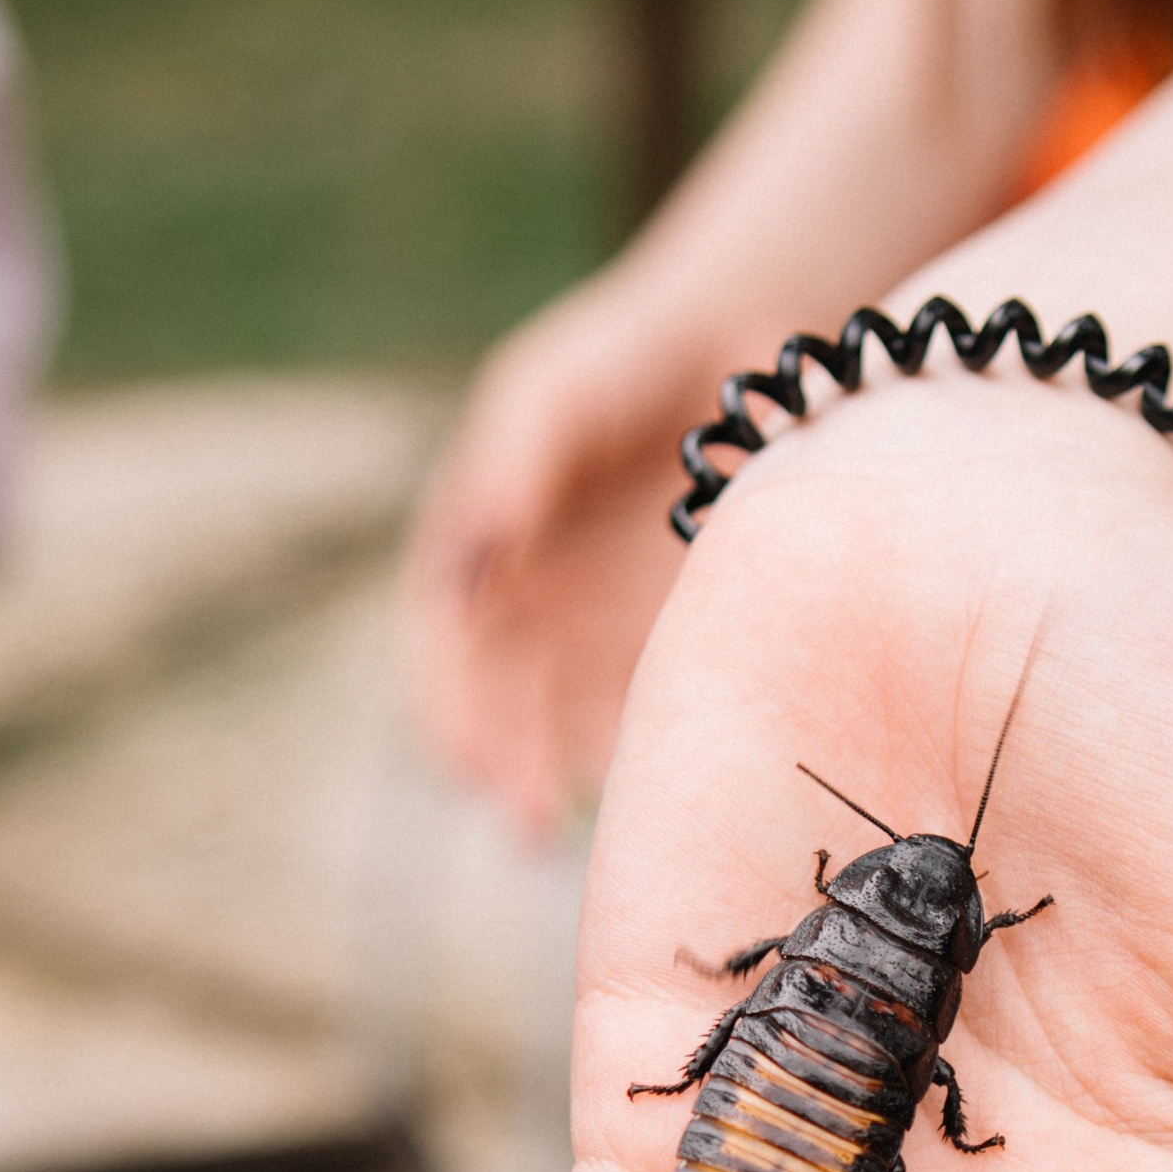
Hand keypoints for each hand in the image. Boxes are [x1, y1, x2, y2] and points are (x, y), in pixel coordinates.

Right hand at [404, 264, 739, 838]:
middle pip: (500, 704)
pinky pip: (647, 709)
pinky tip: (662, 787)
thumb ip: (514, 459)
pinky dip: (645, 750)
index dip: (447, 708)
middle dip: (505, 766)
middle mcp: (527, 601)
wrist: (729, 341)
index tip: (464, 761)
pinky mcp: (671, 637)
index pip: (442, 648)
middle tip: (527, 822)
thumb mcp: (551, 392)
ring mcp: (596, 627)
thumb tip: (486, 540)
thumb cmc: (619, 360)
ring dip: (567, 777)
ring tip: (589, 830)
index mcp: (476, 547)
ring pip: (567, 723)